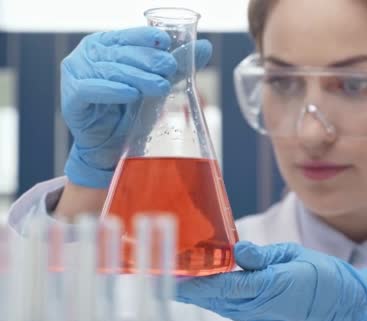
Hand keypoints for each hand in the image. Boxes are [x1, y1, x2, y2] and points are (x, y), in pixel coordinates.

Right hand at [61, 27, 211, 187]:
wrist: (112, 149)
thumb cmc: (132, 113)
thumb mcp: (157, 86)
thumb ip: (178, 66)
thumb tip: (205, 46)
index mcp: (106, 45)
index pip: (127, 35)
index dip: (146, 37)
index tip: (166, 43)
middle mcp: (88, 56)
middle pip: (120, 53)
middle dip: (148, 60)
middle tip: (169, 68)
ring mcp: (75, 75)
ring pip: (108, 70)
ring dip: (136, 77)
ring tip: (160, 86)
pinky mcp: (71, 99)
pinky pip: (90, 90)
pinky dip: (112, 91)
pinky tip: (131, 94)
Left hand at [176, 241, 366, 320]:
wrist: (346, 309)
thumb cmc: (324, 277)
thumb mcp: (295, 256)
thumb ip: (263, 256)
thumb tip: (237, 250)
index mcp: (272, 287)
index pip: (225, 286)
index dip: (197, 283)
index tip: (173, 276)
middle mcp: (263, 310)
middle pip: (218, 299)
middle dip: (191, 289)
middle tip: (166, 275)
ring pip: (224, 308)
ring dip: (204, 295)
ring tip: (183, 280)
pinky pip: (236, 313)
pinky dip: (222, 301)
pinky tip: (213, 290)